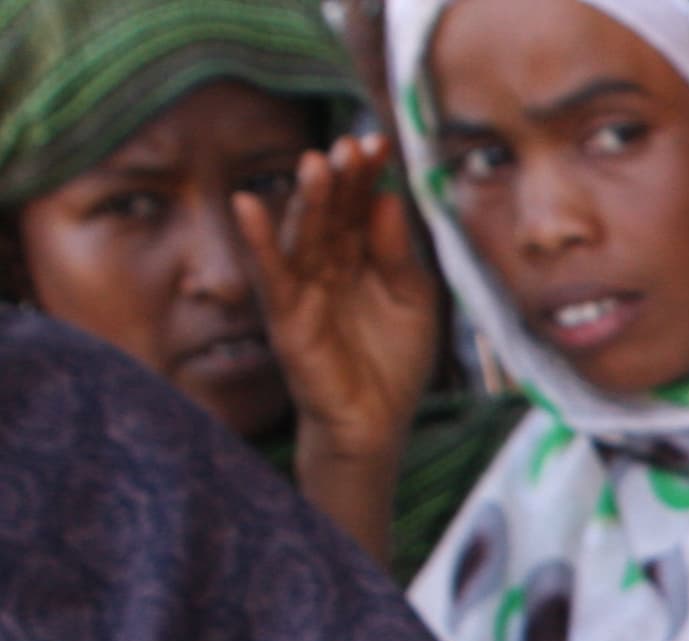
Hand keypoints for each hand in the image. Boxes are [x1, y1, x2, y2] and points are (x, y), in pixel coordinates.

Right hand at [236, 134, 439, 542]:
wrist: (376, 424)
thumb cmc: (393, 362)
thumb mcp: (413, 302)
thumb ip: (399, 254)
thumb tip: (389, 201)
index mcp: (358, 257)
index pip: (359, 206)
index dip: (366, 176)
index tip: (378, 143)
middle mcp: (325, 265)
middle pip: (330, 213)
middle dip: (340, 179)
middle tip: (352, 145)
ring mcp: (302, 288)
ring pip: (301, 235)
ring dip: (306, 199)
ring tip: (314, 162)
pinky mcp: (285, 316)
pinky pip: (270, 274)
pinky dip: (259, 240)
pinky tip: (250, 205)